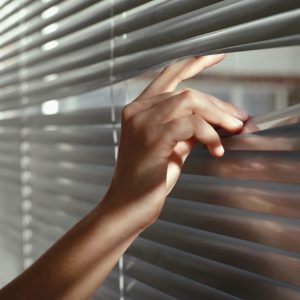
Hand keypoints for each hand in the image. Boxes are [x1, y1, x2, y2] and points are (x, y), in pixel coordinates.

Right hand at [107, 55, 248, 228]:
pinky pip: (191, 124)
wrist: (127, 205)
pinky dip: (210, 135)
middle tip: (238, 120)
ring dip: (218, 116)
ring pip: (190, 101)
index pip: (169, 75)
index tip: (217, 55)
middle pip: (187, 91)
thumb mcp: (170, 147)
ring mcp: (142, 123)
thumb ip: (186, 128)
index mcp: (140, 110)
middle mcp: (138, 111)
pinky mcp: (152, 139)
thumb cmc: (148, 179)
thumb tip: (214, 119)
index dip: (194, 62)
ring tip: (233, 130)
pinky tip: (216, 150)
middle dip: (219, 104)